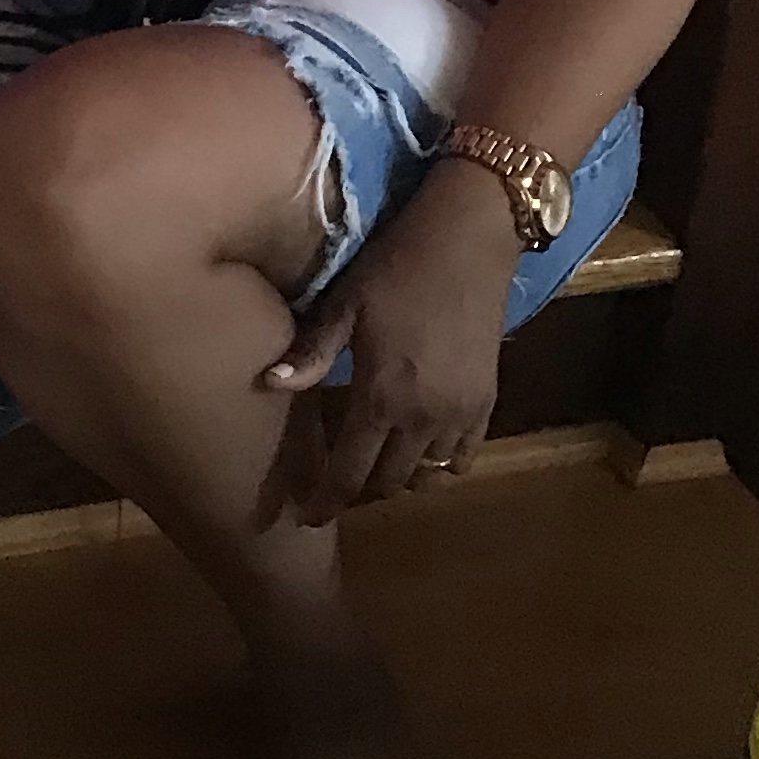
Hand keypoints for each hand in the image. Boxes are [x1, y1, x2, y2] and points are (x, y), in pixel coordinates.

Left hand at [259, 161, 513, 522]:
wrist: (469, 240)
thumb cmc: (395, 265)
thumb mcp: (345, 304)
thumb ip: (312, 352)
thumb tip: (270, 385)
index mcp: (381, 396)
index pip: (349, 471)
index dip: (327, 500)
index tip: (307, 519)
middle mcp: (423, 417)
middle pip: (390, 482)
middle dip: (361, 492)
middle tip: (338, 488)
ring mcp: (461, 413)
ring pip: (428, 475)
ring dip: (400, 479)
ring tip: (376, 470)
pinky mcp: (487, 401)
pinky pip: (463, 456)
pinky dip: (440, 465)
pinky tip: (420, 453)